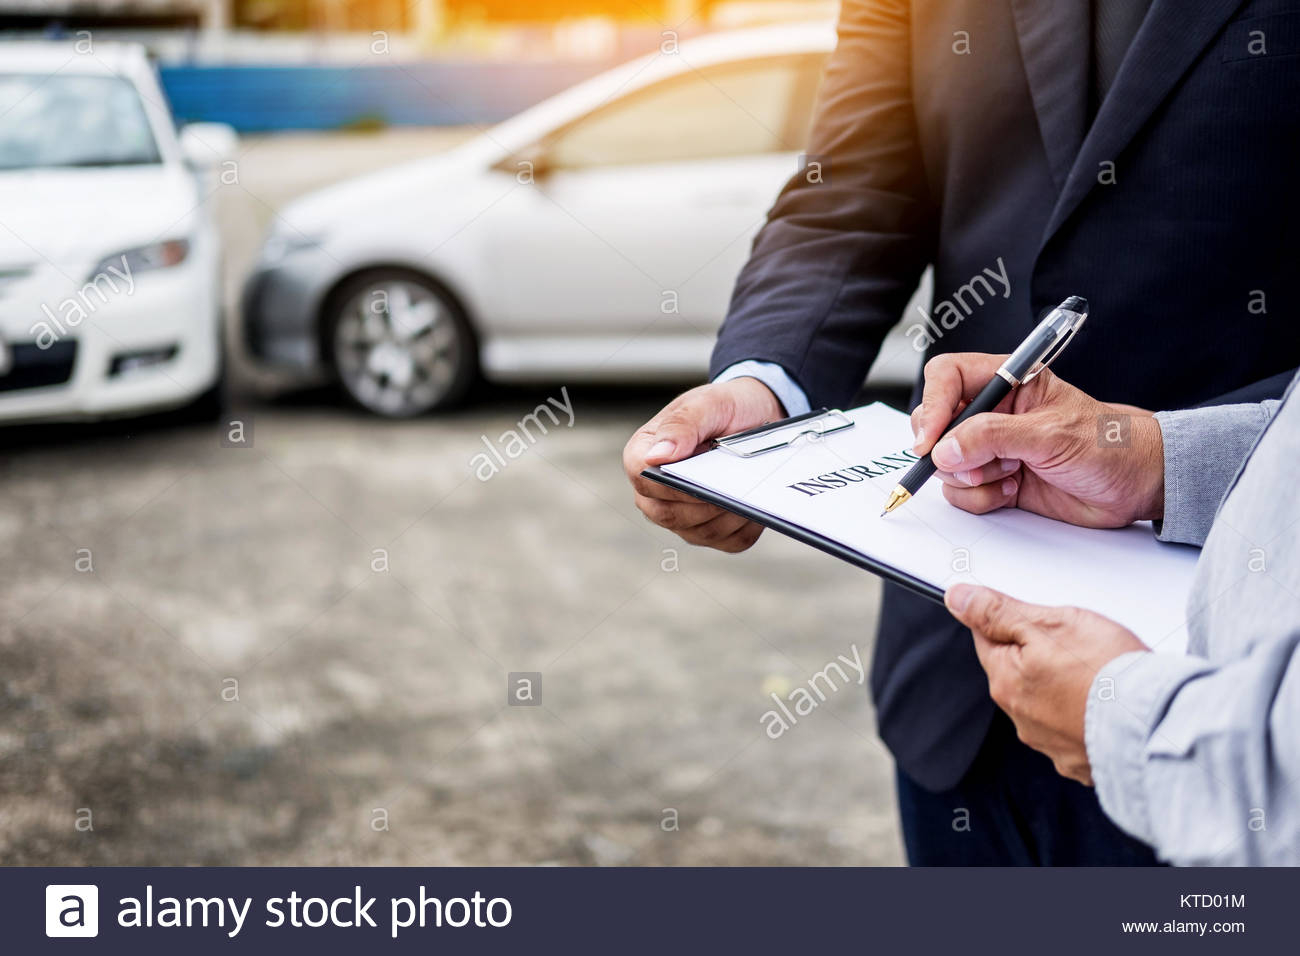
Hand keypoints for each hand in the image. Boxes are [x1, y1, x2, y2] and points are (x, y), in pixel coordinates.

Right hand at [623, 377, 783, 551]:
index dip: (669, 482)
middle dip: (705, 499)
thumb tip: (656, 457)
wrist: (758, 418)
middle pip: (668, 514)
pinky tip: (756, 500)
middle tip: (733, 478)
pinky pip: (730, 540)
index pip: (641, 478)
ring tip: (748, 484)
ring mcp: (683, 517)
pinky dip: (748, 523)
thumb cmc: (727, 408)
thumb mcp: (708, 404)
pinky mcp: (713, 531)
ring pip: (701, 531)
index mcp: (644, 455)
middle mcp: (657, 493)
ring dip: (730, 511)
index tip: (700, 471)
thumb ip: (681, 425)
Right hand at [911, 353, 1164, 527]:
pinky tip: (1013, 491)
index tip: (930, 438)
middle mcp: (994, 413)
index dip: (932, 403)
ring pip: (945, 464)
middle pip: (936, 423)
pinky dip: (981, 498)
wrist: (1136, 486)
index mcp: (1008, 382)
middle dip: (949, 450)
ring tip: (1011, 474)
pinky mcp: (994, 480)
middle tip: (977, 462)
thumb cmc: (1110, 445)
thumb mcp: (1052, 434)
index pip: (948, 377)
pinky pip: (962, 492)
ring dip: (971, 477)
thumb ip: (994, 437)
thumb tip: (946, 448)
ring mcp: (992, 449)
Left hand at [945, 583, 1146, 784]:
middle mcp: (1020, 717)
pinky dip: (1084, 716)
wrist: (1156, 725)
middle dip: (1039, 653)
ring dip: (1062, 686)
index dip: (1010, 620)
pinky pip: (1073, 730)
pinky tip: (1105, 705)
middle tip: (1079, 644)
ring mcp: (1049, 743)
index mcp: (1006, 680)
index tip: (1033, 617)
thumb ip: (998, 612)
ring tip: (1098, 674)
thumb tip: (957, 598)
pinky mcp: (1079, 761)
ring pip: (1045, 700)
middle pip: (1017, 670)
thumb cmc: (1108, 672)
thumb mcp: (1049, 624)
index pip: (987, 638)